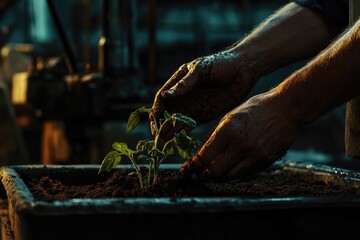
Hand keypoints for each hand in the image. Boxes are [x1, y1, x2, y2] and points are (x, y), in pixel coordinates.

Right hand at [150, 50, 257, 138]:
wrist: (243, 70)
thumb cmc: (221, 63)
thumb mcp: (201, 70)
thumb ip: (185, 84)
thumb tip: (165, 95)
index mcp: (177, 82)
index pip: (161, 99)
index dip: (156, 110)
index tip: (155, 121)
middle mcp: (182, 97)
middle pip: (165, 114)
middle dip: (160, 126)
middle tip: (158, 139)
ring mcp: (191, 107)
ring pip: (175, 123)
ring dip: (169, 134)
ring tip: (165, 145)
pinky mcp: (202, 116)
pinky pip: (188, 128)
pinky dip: (182, 136)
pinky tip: (178, 144)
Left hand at [180, 92, 298, 179]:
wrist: (286, 108)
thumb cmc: (255, 109)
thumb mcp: (230, 116)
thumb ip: (216, 136)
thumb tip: (201, 154)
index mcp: (228, 130)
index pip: (204, 157)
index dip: (193, 166)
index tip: (188, 168)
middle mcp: (240, 145)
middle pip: (214, 172)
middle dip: (202, 175)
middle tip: (197, 176)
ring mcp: (255, 155)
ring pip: (229, 176)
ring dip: (217, 176)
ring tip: (211, 174)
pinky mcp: (266, 161)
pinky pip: (244, 173)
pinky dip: (233, 173)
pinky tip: (228, 170)